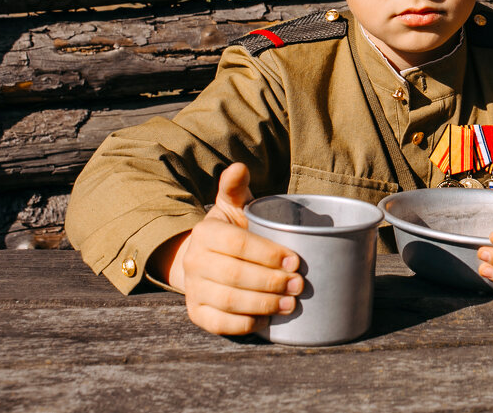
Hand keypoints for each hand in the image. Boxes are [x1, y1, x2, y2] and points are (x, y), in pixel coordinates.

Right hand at [157, 163, 303, 335]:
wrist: (203, 258)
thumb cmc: (230, 230)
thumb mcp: (233, 205)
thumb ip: (236, 188)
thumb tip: (238, 167)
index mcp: (205, 233)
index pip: (237, 245)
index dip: (267, 254)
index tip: (295, 261)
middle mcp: (194, 262)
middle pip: (234, 276)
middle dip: (270, 282)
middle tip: (299, 285)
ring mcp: (193, 289)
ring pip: (227, 302)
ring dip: (262, 305)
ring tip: (291, 304)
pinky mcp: (197, 313)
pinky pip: (218, 323)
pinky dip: (243, 324)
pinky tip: (266, 320)